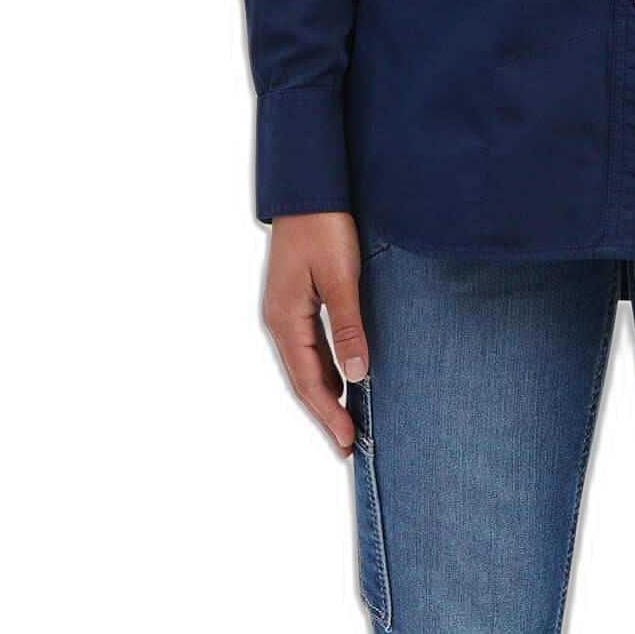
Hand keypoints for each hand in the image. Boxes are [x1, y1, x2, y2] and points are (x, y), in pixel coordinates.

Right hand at [260, 211, 372, 455]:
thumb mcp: (340, 276)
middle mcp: (278, 320)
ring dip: (324, 393)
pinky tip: (340, 377)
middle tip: (348, 444)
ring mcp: (284, 310)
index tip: (348, 441)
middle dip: (325, 412)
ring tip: (346, 421)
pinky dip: (323, 368)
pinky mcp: (294, 299)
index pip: (307, 380)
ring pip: (304, 364)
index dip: (328, 413)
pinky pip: (308, 345)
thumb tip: (356, 374)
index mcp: (284, 318)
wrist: (308, 188)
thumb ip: (347, 325)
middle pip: (302, 378)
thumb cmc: (324, 226)